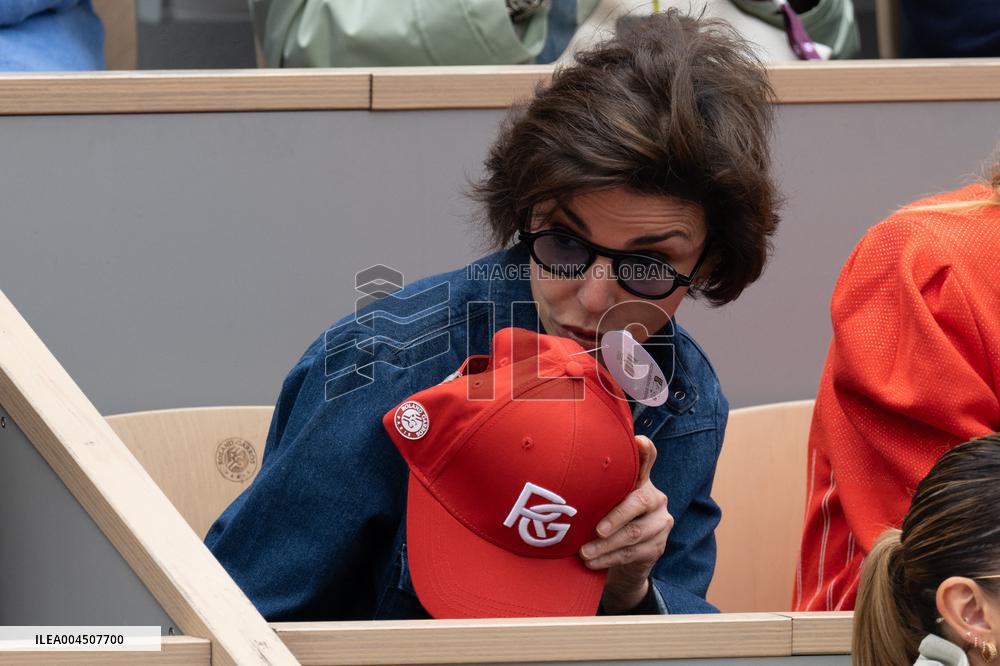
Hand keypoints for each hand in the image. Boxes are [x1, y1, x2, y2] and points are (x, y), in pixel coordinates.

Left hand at [579, 435, 672, 612]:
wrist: (626, 561)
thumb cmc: (606, 521)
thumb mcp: (601, 502)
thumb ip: (593, 488)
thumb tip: (557, 476)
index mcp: (641, 480)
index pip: (648, 459)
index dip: (645, 451)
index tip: (639, 441)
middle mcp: (655, 497)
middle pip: (640, 501)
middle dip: (615, 517)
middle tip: (596, 530)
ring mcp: (660, 522)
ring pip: (634, 533)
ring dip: (605, 545)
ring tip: (584, 553)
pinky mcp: (658, 546)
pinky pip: (632, 553)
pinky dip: (609, 558)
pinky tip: (591, 562)